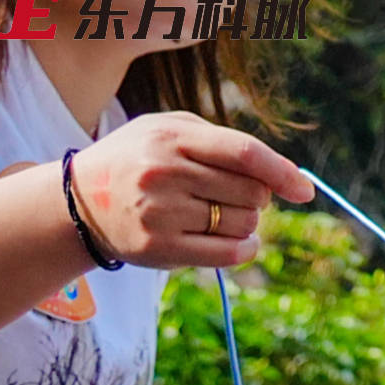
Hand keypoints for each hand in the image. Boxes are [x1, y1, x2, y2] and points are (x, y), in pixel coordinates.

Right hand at [67, 111, 314, 272]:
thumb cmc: (140, 160)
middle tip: (231, 196)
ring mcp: (160, 212)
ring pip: (244, 223)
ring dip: (245, 222)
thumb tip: (284, 174)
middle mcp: (164, 172)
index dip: (281, 172)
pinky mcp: (159, 247)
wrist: (80, 200)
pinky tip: (235, 241)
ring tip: (215, 214)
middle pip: (252, 192)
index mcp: (170, 137)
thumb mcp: (170, 131)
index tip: (304, 190)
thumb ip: (223, 142)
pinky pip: (229, 253)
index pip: (243, 152)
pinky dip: (245, 249)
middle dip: (257, 197)